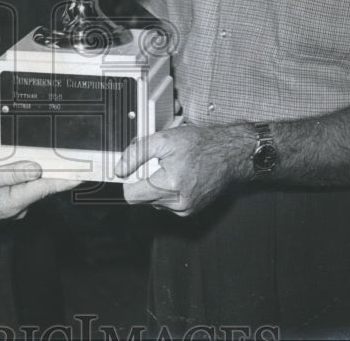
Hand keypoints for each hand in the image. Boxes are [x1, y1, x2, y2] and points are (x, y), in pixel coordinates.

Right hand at [0, 160, 74, 224]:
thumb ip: (12, 172)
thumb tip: (37, 168)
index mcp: (14, 201)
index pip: (46, 188)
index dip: (66, 180)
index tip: (83, 175)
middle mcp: (18, 206)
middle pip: (35, 180)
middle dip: (25, 162)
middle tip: (4, 156)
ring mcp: (13, 206)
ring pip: (22, 180)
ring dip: (10, 167)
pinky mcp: (8, 203)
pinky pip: (14, 184)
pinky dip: (5, 173)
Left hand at [115, 122, 251, 215]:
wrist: (230, 153)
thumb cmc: (202, 145)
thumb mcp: (164, 139)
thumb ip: (136, 153)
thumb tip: (120, 169)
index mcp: (170, 186)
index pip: (131, 195)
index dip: (129, 179)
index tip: (134, 169)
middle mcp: (178, 203)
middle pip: (143, 197)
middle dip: (146, 179)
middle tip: (159, 163)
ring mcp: (186, 208)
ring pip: (155, 201)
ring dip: (157, 185)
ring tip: (171, 167)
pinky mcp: (191, 210)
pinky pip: (168, 203)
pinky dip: (168, 190)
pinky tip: (179, 175)